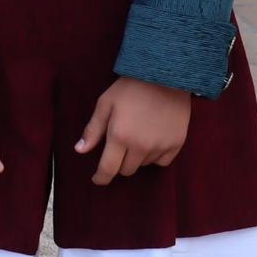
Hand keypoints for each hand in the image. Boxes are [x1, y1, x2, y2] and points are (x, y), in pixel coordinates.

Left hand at [76, 76, 191, 184]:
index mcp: (119, 137)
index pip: (108, 169)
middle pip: (126, 170)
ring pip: (143, 165)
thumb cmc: (129, 88)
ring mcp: (161, 146)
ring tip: (136, 136)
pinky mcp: (177, 144)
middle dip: (118, 163)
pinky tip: (151, 141)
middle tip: (118, 147)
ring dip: (136, 158)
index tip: (97, 180)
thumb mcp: (105, 104)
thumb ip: (93, 130)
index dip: (101, 178)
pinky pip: (162, 162)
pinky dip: (154, 156)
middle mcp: (141, 146)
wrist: (165, 76)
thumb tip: (79, 150)